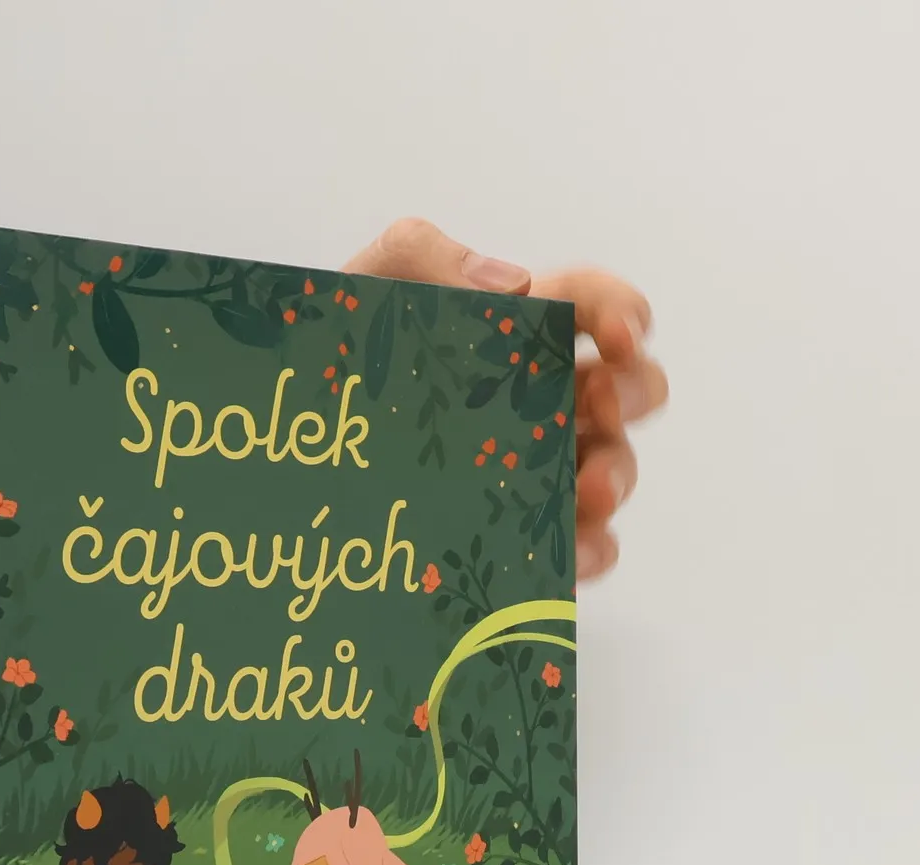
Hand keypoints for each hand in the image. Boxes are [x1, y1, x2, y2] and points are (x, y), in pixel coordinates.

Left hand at [345, 219, 666, 581]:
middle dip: (634, 394)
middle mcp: (541, 399)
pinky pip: (574, 549)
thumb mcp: (363, 292)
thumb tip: (514, 283)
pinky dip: (585, 551)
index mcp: (517, 329)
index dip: (622, 312)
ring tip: (588, 491)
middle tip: (603, 405)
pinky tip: (566, 553)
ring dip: (615, 478)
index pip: (592, 306)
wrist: (285, 443)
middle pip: (626, 391)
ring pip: (610, 472)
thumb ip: (419, 255)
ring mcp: (535, 469)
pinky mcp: (518, 534)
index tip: (620, 335)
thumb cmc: (332, 360)